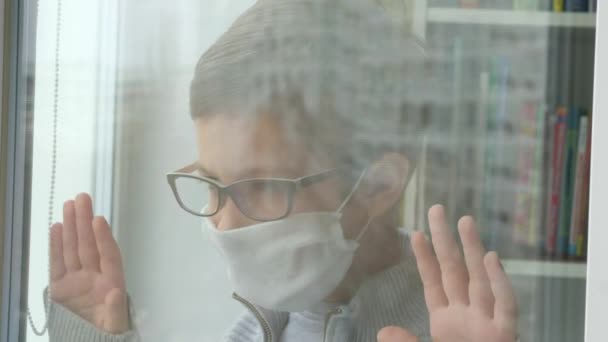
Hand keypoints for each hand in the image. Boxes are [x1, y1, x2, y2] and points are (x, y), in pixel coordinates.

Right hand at [49, 193, 129, 333]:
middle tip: (83, 197)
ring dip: (70, 227)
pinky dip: (56, 246)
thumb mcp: (115, 324)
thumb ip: (116, 310)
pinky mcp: (60, 287)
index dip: (104, 238)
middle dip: (85, 222)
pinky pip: (57, 263)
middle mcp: (94, 276)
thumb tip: (116, 292)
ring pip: (73, 249)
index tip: (99, 220)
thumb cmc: (108, 332)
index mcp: (112, 282)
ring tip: (69, 205)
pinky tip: (56, 227)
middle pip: (89, 245)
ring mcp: (76, 280)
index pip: (108, 256)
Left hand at [378, 204, 517, 341]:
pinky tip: (491, 258)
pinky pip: (504, 306)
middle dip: (446, 240)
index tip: (415, 233)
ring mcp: (487, 323)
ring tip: (463, 220)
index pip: (434, 281)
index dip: (424, 258)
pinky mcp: (504, 335)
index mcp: (448, 321)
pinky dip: (499, 284)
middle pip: (455, 270)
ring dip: (473, 250)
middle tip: (437, 208)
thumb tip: (383, 331)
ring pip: (479, 280)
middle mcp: (468, 315)